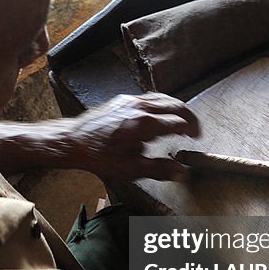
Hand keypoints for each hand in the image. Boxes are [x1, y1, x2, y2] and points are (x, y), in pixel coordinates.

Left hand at [0, 94, 199, 180]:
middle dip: (188, 116)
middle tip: (194, 129)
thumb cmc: (100, 156)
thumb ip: (159, 169)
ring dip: (176, 108)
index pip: (178, 121)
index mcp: (145, 124)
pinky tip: (160, 113)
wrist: (72, 141)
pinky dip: (162, 103)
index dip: (191, 129)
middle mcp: (140, 107)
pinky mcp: (122, 100)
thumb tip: (182, 173)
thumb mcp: (131, 169)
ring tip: (182, 120)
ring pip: (163, 98)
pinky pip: (150, 97)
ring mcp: (131, 101)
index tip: (196, 137)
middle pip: (174, 105)